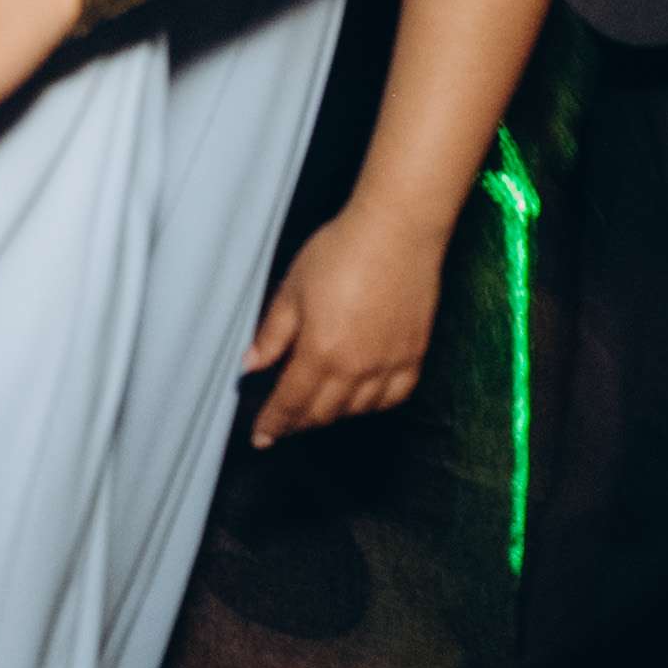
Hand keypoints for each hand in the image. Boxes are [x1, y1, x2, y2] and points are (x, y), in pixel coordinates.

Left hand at [245, 197, 445, 441]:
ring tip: (318, 406)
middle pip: (323, 413)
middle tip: (284, 422)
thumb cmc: (343, 250)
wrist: (397, 231)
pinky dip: (375, 403)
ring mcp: (390, 364)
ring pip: (358, 410)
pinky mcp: (415, 354)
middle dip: (298, 422)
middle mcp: (357, 368)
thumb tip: (252, 363)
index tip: (261, 436)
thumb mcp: (292, 288)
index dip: (273, 422)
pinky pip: (394, 396)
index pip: (291, 403)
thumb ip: (273, 333)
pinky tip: (363, 396)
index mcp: (321, 352)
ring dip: (333, 414)